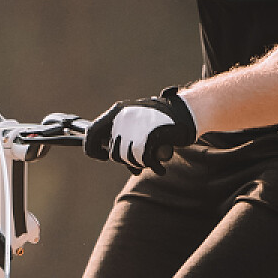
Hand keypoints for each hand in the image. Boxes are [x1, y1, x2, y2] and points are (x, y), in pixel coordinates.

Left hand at [84, 86, 198, 170]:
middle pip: (114, 153)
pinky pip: (143, 160)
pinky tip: (158, 164)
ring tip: (151, 157)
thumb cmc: (161, 119)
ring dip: (140, 163)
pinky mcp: (150, 135)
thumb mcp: (135, 120)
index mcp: (117, 112)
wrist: (185, 112)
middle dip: (127, 160)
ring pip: (128, 158)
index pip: (92, 133)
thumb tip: (106, 152)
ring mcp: (136, 126)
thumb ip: (120, 132)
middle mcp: (123, 118)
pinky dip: (152, 165)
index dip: (92, 149)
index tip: (102, 156)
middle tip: (140, 159)